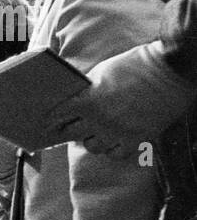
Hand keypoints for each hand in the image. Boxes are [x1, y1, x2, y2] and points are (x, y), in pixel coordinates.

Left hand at [49, 39, 196, 157]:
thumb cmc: (136, 65)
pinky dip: (113, 149)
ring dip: (91, 139)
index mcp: (88, 101)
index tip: (48, 120)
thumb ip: (85, 90)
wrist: (171, 69)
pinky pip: (116, 154)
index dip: (52, 117)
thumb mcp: (102, 72)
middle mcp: (99, 120)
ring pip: (93, 147)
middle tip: (70, 125)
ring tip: (96, 132)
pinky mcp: (137, 139)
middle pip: (72, 133)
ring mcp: (118, 132)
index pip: (58, 115)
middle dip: (69, 128)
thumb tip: (72, 99)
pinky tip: (115, 140)